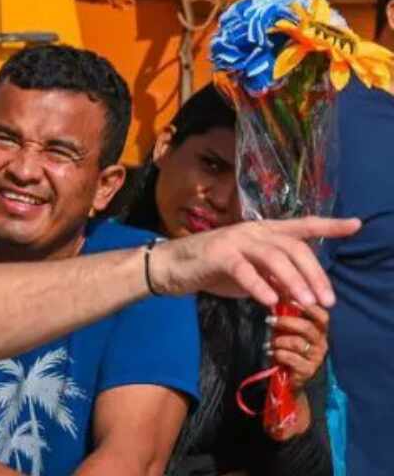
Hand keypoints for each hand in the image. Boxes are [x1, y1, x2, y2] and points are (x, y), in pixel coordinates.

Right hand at [149, 216, 359, 306]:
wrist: (172, 267)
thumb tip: (304, 293)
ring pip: (273, 256)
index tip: (356, 225)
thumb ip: (276, 279)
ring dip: (294, 280)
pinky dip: (259, 286)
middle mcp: (253, 231)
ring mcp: (235, 240)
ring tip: (306, 303)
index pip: (302, 226)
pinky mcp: (217, 255)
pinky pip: (243, 270)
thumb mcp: (252, 274)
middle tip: (327, 300)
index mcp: (264, 232)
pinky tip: (270, 301)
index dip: (329, 225)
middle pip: (293, 247)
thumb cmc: (214, 269)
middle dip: (314, 273)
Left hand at [266, 304, 328, 390]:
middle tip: (270, 320)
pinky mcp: (307, 370)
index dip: (308, 306)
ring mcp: (315, 357)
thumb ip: (287, 314)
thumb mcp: (290, 329)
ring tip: (270, 343)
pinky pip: (290, 358)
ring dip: (279, 341)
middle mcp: (321, 342)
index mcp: (319, 330)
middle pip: (307, 327)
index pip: (321, 315)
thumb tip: (276, 292)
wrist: (292, 376)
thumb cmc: (290, 347)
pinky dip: (278, 354)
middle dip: (285, 322)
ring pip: (297, 343)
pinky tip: (272, 353)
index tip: (290, 300)